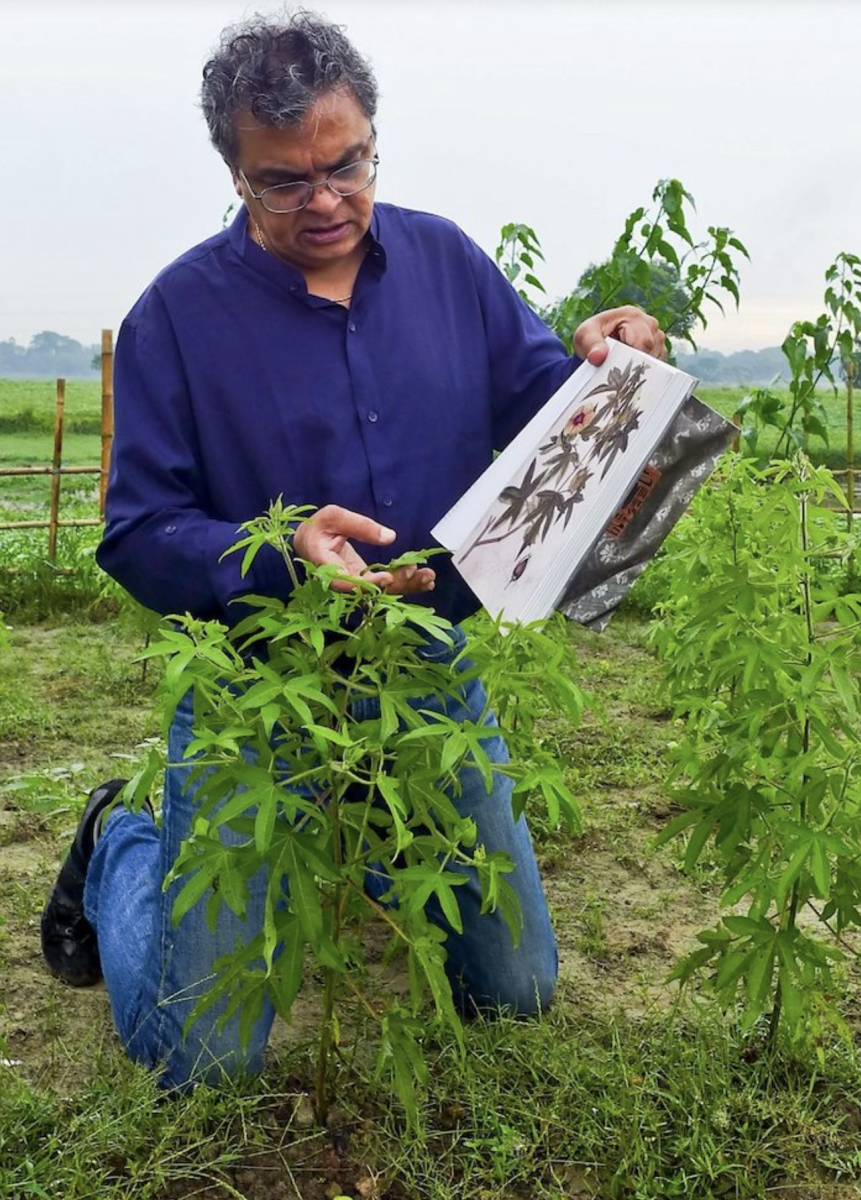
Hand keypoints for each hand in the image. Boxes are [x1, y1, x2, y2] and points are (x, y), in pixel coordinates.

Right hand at [292, 505, 434, 594]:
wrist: (309, 541)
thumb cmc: (318, 526)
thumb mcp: (334, 516)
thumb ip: (359, 525)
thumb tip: (390, 537)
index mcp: (326, 567)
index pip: (346, 581)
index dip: (368, 583)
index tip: (388, 577)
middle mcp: (342, 582)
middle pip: (370, 591)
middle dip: (396, 583)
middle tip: (418, 572)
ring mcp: (355, 584)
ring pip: (381, 591)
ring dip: (406, 585)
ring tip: (428, 578)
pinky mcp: (365, 581)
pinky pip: (385, 586)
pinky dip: (404, 584)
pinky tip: (424, 582)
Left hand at [573, 305, 665, 365]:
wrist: (595, 343)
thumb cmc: (590, 337)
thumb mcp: (584, 337)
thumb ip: (592, 345)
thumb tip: (597, 357)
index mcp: (633, 316)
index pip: (643, 342)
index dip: (632, 359)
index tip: (619, 370)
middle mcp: (649, 324)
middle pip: (651, 351)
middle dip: (634, 365)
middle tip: (619, 375)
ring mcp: (657, 336)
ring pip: (657, 360)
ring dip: (639, 369)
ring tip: (622, 369)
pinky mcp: (659, 350)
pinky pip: (658, 366)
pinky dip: (644, 372)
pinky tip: (631, 372)